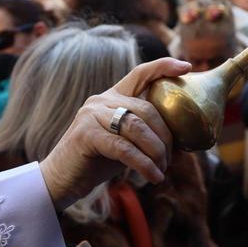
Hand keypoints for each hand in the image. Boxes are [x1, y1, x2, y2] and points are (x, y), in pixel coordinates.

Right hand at [40, 58, 189, 210]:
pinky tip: (154, 177)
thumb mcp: (123, 140)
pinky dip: (144, 164)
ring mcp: (91, 115)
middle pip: (146, 109)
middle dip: (166, 136)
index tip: (186, 67)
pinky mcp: (86, 135)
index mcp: (111, 97)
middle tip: (171, 160)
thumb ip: (142, 132)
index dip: (163, 67)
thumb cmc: (95, 161)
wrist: (61, 179)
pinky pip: (125, 148)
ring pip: (137, 127)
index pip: (140, 73)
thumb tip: (178, 139)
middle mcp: (101, 101)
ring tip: (162, 170)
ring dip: (157, 152)